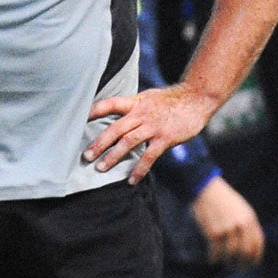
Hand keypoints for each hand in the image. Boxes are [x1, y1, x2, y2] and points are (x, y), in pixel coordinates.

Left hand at [86, 84, 218, 181]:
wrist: (198, 98)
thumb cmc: (172, 100)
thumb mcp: (148, 98)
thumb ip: (133, 107)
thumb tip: (117, 116)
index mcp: (135, 103)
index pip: (110, 104)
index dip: (94, 110)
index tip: (79, 118)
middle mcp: (141, 114)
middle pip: (115, 128)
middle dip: (99, 143)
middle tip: (85, 155)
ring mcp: (153, 126)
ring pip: (128, 142)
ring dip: (113, 156)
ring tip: (100, 168)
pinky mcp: (165, 138)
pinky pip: (149, 156)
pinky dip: (139, 169)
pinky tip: (131, 180)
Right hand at [191, 176, 263, 265]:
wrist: (204, 189)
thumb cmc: (222, 199)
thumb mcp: (241, 209)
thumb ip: (247, 224)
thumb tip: (249, 245)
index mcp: (250, 218)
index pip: (258, 244)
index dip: (255, 257)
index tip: (251, 265)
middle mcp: (241, 225)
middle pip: (245, 251)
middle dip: (242, 263)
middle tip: (237, 269)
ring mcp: (227, 229)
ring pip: (231, 253)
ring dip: (227, 262)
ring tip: (224, 264)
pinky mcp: (213, 232)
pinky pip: (216, 251)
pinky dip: (214, 258)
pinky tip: (213, 259)